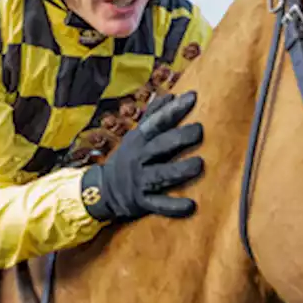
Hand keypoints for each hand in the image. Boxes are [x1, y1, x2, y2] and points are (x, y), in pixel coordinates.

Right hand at [80, 91, 203, 222]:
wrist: (103, 190)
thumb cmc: (128, 158)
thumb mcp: (137, 135)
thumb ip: (153, 116)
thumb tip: (170, 96)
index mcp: (139, 140)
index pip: (157, 122)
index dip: (173, 109)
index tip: (192, 97)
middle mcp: (139, 158)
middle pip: (159, 146)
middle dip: (178, 138)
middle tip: (199, 130)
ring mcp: (140, 181)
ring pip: (160, 175)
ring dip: (179, 170)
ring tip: (199, 164)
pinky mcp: (142, 202)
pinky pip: (158, 205)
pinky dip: (174, 206)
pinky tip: (190, 206)